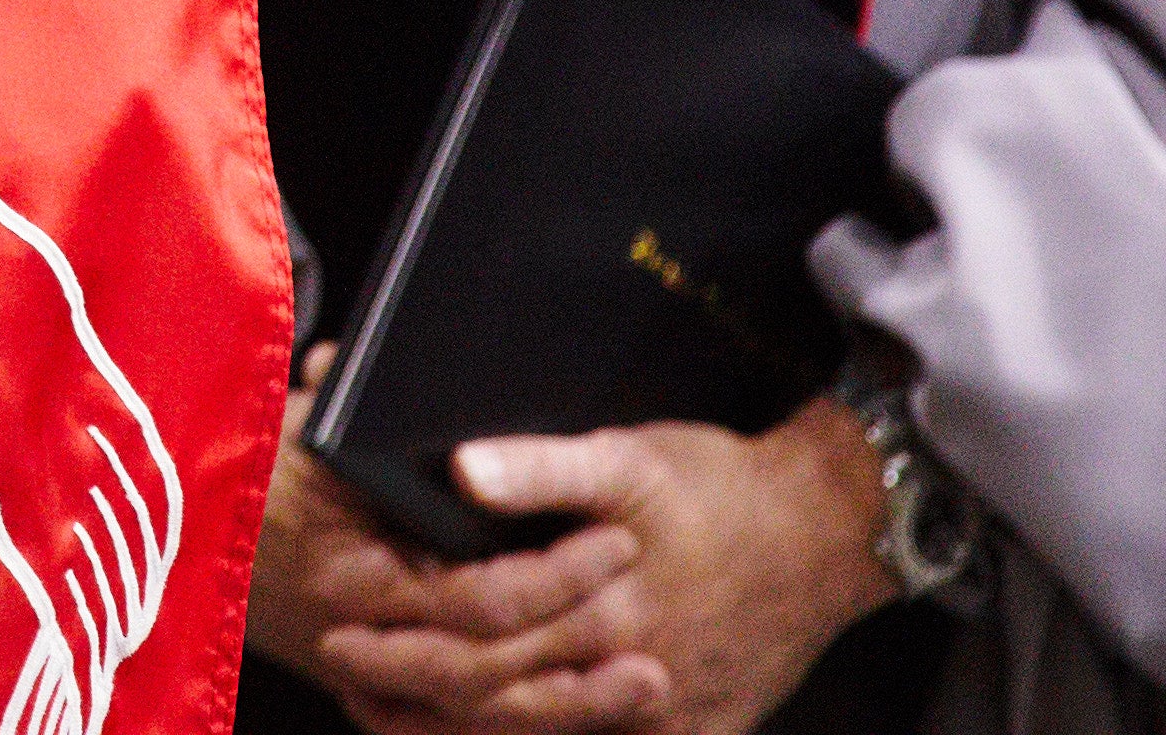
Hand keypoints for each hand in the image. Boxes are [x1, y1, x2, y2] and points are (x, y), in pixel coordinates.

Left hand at [275, 391, 899, 734]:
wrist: (829, 534)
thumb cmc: (722, 487)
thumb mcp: (632, 456)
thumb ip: (542, 466)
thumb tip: (461, 468)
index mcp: (600, 600)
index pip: (473, 630)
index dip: (398, 626)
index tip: (337, 611)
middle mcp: (624, 670)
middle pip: (491, 697)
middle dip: (404, 685)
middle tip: (340, 665)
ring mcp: (658, 712)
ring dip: (451, 730)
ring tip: (383, 711)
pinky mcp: (691, 731)